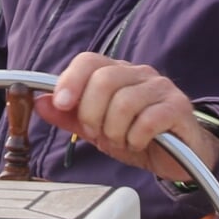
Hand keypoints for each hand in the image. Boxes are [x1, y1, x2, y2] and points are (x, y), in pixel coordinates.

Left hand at [33, 52, 218, 183]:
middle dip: (93, 115)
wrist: (179, 157)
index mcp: (116, 72)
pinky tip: (138, 143)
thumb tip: (39, 102)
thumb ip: (68, 116)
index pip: (88, 61)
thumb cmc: (137, 137)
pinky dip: (135, 138)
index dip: (71, 80)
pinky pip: (148, 120)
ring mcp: (161, 88)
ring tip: (121, 141)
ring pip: (124, 103)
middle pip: (103, 81)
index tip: (62, 104)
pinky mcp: (178, 107)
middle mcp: (139, 73)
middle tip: (99, 134)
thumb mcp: (96, 129)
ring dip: (115, 131)